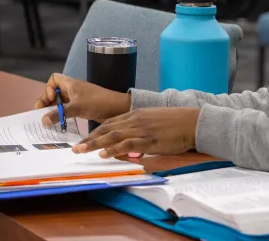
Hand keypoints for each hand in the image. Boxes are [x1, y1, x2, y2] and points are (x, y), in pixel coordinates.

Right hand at [35, 73, 131, 125]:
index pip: (54, 79)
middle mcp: (73, 90)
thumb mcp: (76, 107)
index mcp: (71, 84)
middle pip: (54, 93)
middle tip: (43, 115)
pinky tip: (60, 124)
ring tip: (49, 122)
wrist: (118, 108)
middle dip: (47, 103)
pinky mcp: (82, 107)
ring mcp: (78, 99)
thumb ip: (59, 113)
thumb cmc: (97, 102)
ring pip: (60, 102)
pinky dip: (62, 115)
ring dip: (54, 111)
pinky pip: (67, 110)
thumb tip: (43, 120)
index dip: (49, 88)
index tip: (52, 99)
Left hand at [72, 108, 200, 158]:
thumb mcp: (154, 121)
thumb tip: (131, 143)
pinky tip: (104, 154)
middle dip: (90, 139)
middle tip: (76, 148)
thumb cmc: (176, 122)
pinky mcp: (149, 139)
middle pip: (107, 129)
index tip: (84, 140)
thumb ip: (140, 129)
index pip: (110, 123)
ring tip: (82, 151)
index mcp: (136, 114)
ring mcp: (142, 129)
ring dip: (96, 144)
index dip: (95, 133)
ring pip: (113, 136)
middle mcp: (135, 120)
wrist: (192, 121)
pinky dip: (114, 149)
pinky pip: (127, 144)